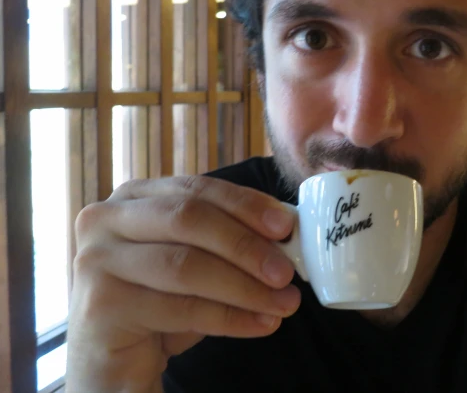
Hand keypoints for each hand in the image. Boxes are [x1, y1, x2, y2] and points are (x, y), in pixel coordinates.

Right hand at [66, 176, 300, 391]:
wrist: (114, 361)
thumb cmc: (160, 303)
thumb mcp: (196, 261)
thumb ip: (229, 240)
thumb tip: (287, 235)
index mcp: (134, 197)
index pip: (197, 188)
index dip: (246, 204)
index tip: (286, 226)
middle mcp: (105, 219)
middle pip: (189, 219)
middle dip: (246, 245)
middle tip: (286, 272)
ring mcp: (95, 260)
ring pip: (186, 266)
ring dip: (245, 287)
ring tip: (284, 303)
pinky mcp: (99, 306)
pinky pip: (180, 308)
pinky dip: (229, 317)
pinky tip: (260, 324)